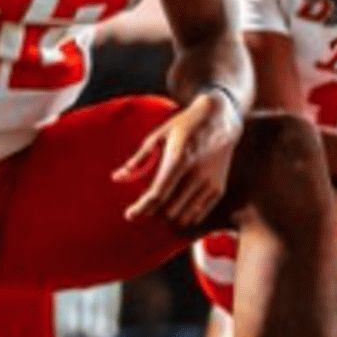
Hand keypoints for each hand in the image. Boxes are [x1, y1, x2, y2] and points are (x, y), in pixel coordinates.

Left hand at [115, 93, 240, 227]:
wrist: (220, 119)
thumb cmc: (184, 125)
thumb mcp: (159, 135)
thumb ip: (139, 158)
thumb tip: (116, 177)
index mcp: (178, 158)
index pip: (157, 193)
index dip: (141, 208)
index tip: (129, 214)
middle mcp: (196, 173)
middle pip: (167, 210)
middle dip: (153, 210)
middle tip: (147, 202)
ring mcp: (209, 183)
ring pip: (182, 217)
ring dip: (168, 215)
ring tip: (162, 204)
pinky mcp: (218, 189)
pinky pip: (197, 216)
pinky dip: (184, 216)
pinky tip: (177, 205)